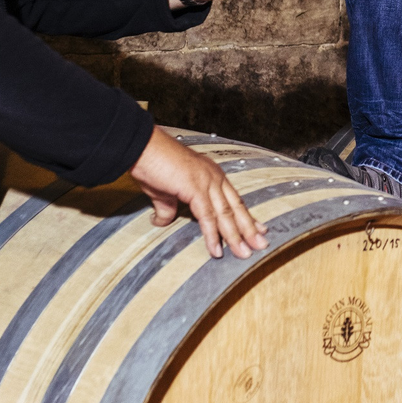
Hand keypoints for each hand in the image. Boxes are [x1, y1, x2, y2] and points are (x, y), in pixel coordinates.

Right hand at [130, 128, 269, 258]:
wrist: (140, 148)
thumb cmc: (151, 164)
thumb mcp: (162, 192)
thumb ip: (167, 208)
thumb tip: (161, 221)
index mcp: (210, 174)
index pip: (233, 199)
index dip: (246, 216)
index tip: (258, 229)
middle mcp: (213, 177)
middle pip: (236, 207)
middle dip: (249, 228)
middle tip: (261, 245)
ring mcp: (206, 182)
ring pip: (226, 214)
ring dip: (235, 237)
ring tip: (244, 254)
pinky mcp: (195, 188)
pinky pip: (207, 217)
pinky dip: (212, 235)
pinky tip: (216, 250)